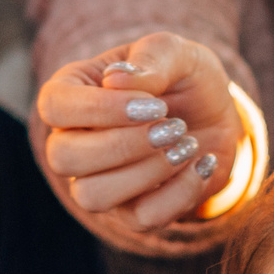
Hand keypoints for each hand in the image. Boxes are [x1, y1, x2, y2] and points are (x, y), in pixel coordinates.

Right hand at [36, 32, 253, 233]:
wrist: (218, 116)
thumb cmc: (186, 78)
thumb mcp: (179, 53)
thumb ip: (152, 57)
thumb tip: (116, 81)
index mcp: (73, 92)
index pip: (55, 106)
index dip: (99, 109)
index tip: (155, 105)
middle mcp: (74, 140)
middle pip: (63, 157)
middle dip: (123, 145)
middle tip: (173, 126)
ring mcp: (97, 181)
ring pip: (92, 196)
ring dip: (147, 173)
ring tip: (186, 145)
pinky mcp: (130, 211)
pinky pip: (141, 220)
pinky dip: (179, 193)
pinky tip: (202, 163)